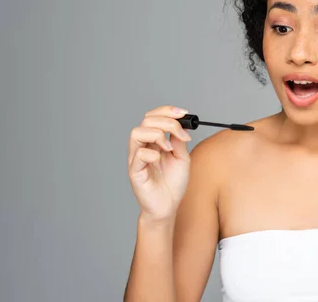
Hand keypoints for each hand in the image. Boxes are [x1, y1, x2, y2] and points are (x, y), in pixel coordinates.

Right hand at [128, 105, 192, 222]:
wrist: (168, 206)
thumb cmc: (173, 184)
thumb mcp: (182, 157)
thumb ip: (179, 140)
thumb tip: (180, 124)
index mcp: (154, 141)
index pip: (154, 117)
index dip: (167, 111)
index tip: (183, 113)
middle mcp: (143, 146)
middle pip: (146, 120)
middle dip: (166, 121)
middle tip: (180, 132)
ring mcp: (137, 158)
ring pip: (137, 132)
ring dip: (157, 134)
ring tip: (168, 147)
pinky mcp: (134, 171)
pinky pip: (138, 154)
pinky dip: (152, 153)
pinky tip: (160, 160)